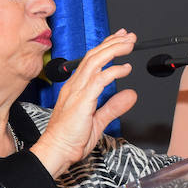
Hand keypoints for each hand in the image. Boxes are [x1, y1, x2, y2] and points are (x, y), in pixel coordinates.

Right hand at [31, 29, 138, 175]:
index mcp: (76, 88)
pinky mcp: (81, 101)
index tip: (120, 39)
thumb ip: (114, 106)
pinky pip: (98, 80)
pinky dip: (113, 72)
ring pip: (95, 62)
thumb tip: (130, 94)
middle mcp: (75, 85)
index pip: (91, 60)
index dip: (106, 47)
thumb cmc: (70, 139)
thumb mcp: (98, 120)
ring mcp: (77, 91)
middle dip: (113, 43)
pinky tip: (125, 69)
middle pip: (94, 56)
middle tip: (129, 36)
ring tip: (129, 44)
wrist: (57, 151)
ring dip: (114, 50)